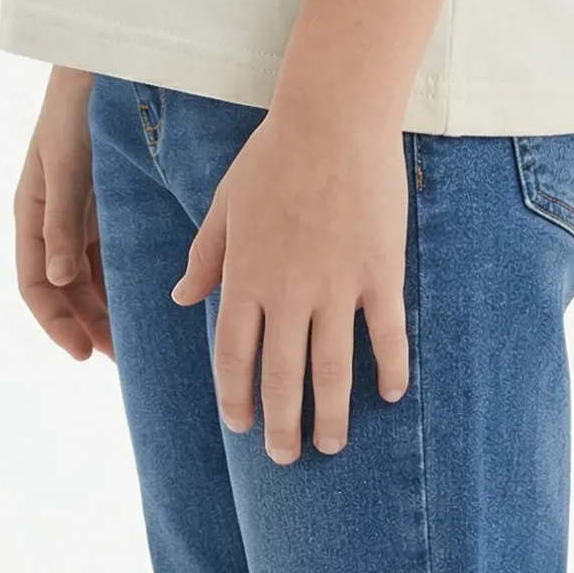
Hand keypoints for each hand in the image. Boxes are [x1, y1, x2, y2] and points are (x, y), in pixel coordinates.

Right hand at [14, 66, 114, 364]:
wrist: (99, 65)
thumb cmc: (76, 111)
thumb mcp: (66, 166)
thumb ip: (61, 221)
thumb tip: (56, 280)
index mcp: (31, 213)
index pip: (34, 285)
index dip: (55, 323)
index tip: (82, 354)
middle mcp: (50, 219)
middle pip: (63, 289)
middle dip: (86, 324)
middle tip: (120, 357)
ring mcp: (76, 212)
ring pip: (86, 276)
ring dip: (104, 308)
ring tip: (134, 340)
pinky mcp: (102, 202)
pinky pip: (106, 252)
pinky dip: (119, 278)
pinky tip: (142, 295)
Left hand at [170, 101, 410, 462]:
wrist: (333, 116)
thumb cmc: (274, 153)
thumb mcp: (226, 203)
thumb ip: (206, 255)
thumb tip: (182, 299)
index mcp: (246, 275)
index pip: (234, 356)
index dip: (236, 397)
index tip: (241, 426)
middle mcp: (288, 291)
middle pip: (282, 376)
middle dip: (282, 424)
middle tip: (286, 457)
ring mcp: (336, 285)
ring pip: (333, 369)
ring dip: (331, 415)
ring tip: (331, 444)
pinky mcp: (379, 272)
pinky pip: (386, 334)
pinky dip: (388, 368)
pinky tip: (390, 394)